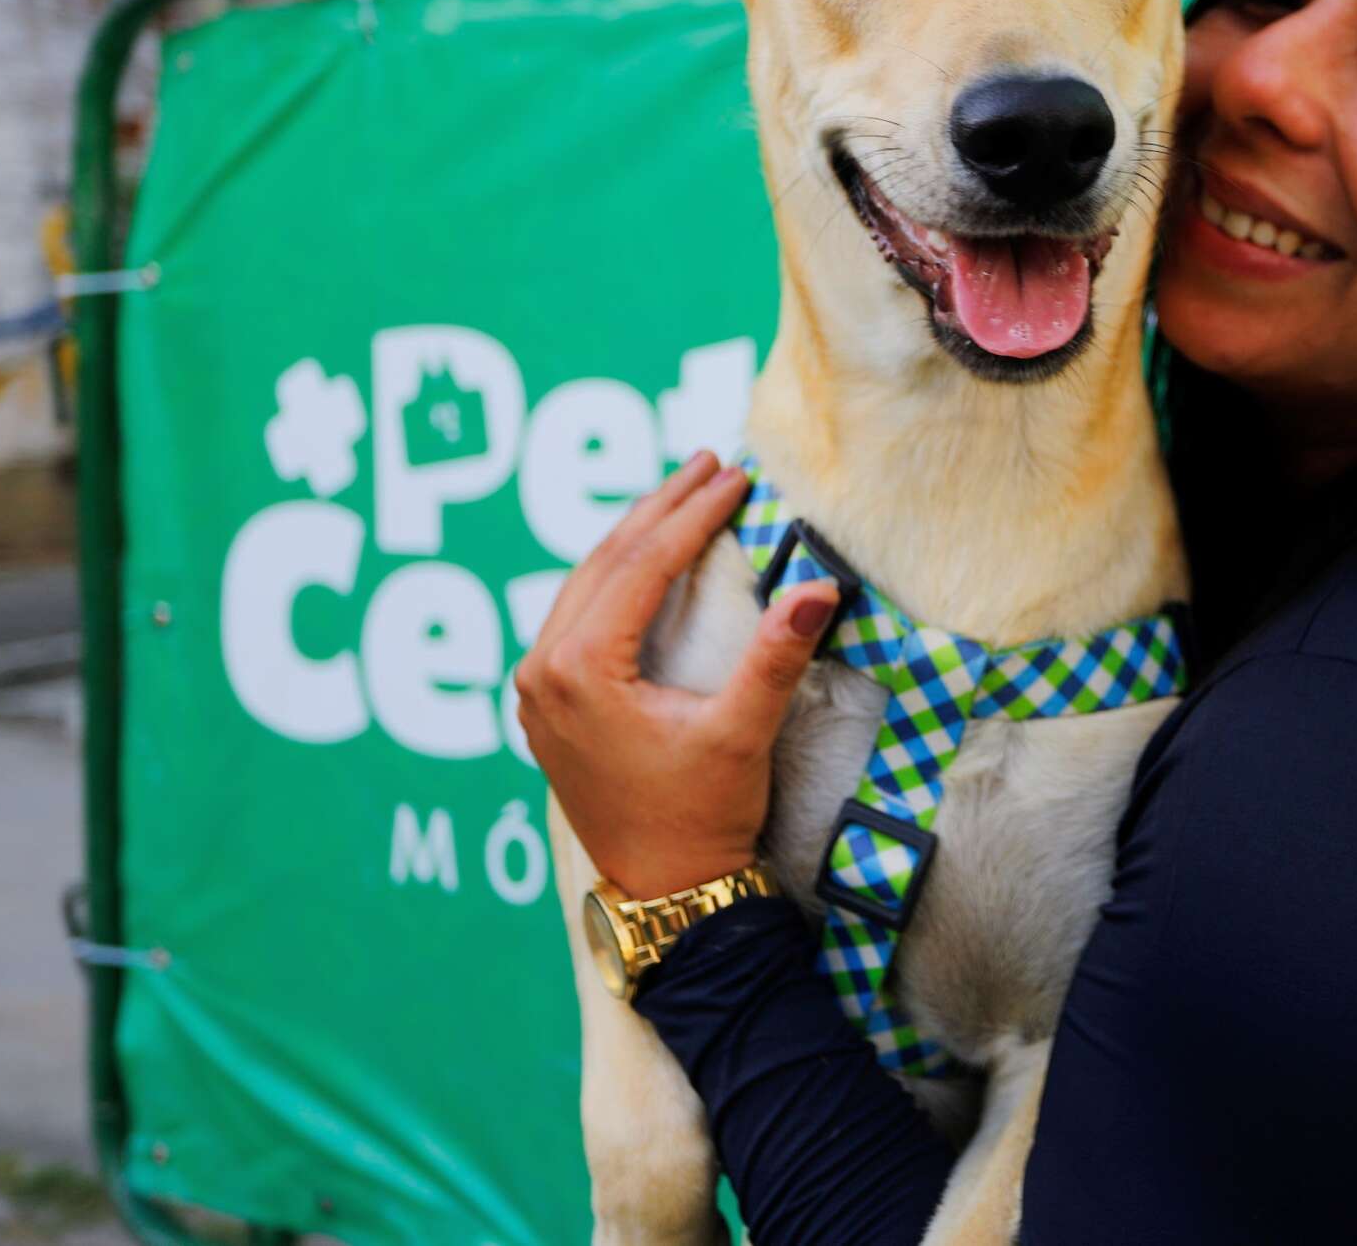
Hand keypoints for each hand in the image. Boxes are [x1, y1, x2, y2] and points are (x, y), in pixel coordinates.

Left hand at [515, 451, 840, 899]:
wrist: (667, 892)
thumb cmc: (701, 816)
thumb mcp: (742, 732)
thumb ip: (774, 655)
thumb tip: (820, 586)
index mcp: (578, 670)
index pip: (640, 567)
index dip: (692, 516)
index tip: (735, 476)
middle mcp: (542, 672)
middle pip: (604, 563)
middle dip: (659, 509)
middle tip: (708, 464)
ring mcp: (536, 692)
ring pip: (583, 586)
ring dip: (633, 538)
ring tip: (680, 496)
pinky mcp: (546, 708)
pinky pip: (575, 617)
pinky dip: (613, 579)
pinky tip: (643, 562)